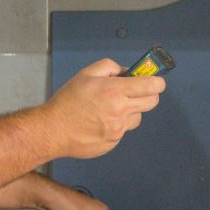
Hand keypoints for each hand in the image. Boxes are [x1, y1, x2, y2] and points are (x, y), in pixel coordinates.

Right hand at [42, 59, 165, 158]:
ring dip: (131, 111)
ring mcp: (118, 129)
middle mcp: (120, 111)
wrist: (53, 130)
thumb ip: (110, 67)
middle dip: (148, 94)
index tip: (155, 81)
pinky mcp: (113, 142)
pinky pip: (123, 130)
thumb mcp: (86, 74)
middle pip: (153, 102)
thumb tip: (126, 71)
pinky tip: (99, 121)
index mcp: (115, 91)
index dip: (157, 82)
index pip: (152, 86)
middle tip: (136, 91)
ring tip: (110, 108)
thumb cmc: (67, 101)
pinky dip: (117, 125)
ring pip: (137, 117)